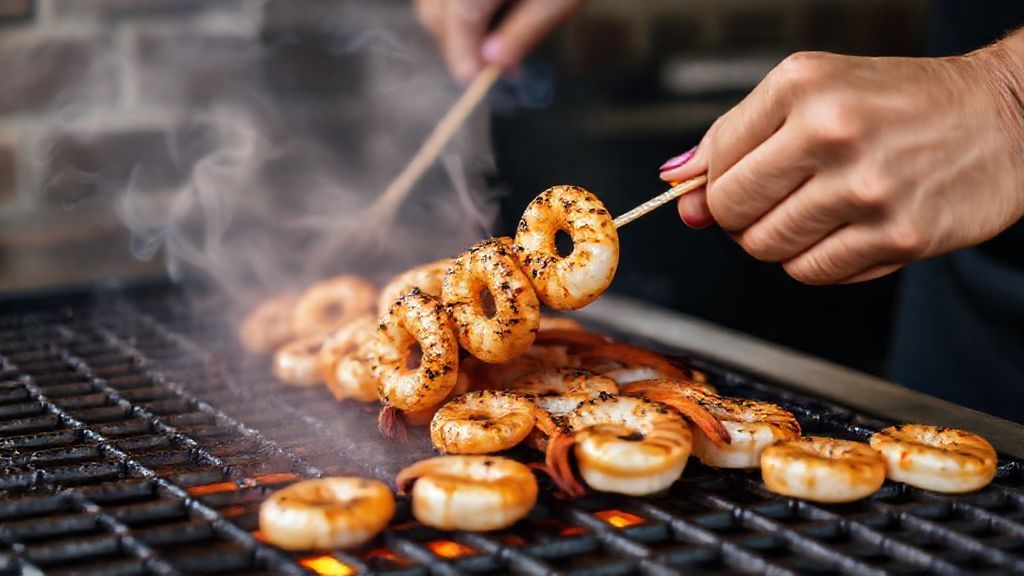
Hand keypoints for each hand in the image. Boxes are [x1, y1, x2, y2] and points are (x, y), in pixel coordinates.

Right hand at [415, 0, 582, 82]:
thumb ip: (524, 31)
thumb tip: (492, 64)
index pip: (461, 19)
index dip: (462, 56)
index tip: (472, 82)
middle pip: (435, 9)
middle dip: (454, 43)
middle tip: (484, 65)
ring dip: (450, 22)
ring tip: (486, 36)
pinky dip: (451, 3)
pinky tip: (483, 8)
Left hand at [659, 33, 1023, 284]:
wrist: (1005, 117)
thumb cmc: (899, 102)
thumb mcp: (814, 90)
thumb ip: (736, 137)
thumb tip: (677, 185)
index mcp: (803, 87)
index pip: (714, 162)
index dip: (711, 185)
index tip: (724, 188)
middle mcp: (832, 132)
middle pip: (732, 211)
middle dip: (739, 216)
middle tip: (773, 201)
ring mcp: (867, 189)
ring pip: (767, 248)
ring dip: (778, 240)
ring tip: (814, 212)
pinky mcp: (899, 236)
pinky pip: (815, 272)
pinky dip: (817, 261)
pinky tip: (845, 231)